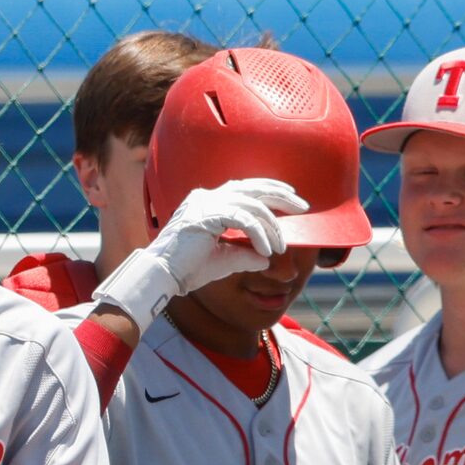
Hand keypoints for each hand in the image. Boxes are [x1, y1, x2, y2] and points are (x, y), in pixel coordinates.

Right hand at [93, 178, 308, 330]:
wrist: (162, 277)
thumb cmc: (187, 269)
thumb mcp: (224, 260)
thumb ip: (245, 254)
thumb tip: (266, 258)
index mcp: (208, 201)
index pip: (246, 187)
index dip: (271, 188)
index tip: (292, 198)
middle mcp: (206, 197)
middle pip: (252, 187)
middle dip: (281, 196)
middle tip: (303, 207)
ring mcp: (204, 203)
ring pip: (251, 205)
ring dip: (271, 226)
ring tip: (280, 246)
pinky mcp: (206, 216)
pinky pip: (243, 220)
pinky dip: (259, 234)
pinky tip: (266, 250)